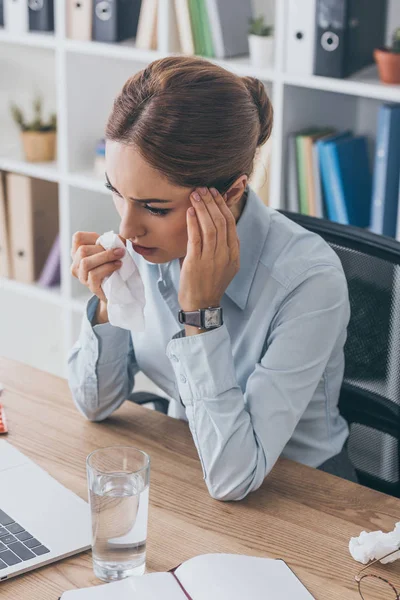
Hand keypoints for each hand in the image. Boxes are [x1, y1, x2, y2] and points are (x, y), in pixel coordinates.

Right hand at [70, 231, 124, 302]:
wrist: (118, 287)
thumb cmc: (114, 265)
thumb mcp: (113, 249)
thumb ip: (114, 241)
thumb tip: (116, 238)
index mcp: (78, 252)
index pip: (77, 237)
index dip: (92, 236)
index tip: (106, 242)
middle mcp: (76, 264)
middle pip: (82, 250)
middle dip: (102, 249)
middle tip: (119, 251)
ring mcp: (82, 276)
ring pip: (85, 262)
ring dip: (105, 257)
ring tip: (119, 257)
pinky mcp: (91, 286)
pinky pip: (94, 275)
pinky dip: (108, 268)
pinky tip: (118, 265)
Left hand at [178, 187, 239, 311]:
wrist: (201, 305)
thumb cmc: (209, 284)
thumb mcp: (224, 265)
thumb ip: (224, 247)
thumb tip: (219, 226)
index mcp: (234, 254)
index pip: (231, 224)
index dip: (223, 206)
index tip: (216, 193)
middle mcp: (225, 255)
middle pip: (221, 221)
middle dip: (212, 202)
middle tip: (204, 188)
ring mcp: (211, 259)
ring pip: (210, 227)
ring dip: (203, 208)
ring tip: (196, 194)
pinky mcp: (196, 263)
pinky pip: (196, 238)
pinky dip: (193, 222)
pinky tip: (190, 211)